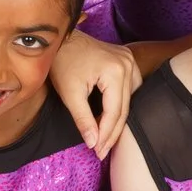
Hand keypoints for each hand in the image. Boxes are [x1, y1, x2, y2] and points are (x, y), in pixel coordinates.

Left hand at [50, 29, 141, 158]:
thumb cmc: (62, 62)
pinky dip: (121, 104)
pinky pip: (129, 88)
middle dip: (112, 132)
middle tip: (101, 151)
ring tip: (105, 139)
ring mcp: (130, 60)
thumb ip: (82, 119)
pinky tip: (111, 118)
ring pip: (129, 100)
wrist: (62, 39)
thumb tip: (93, 143)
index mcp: (116, 71)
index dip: (106, 134)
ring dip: (118, 120)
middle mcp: (128, 64)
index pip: (114, 111)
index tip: (97, 151)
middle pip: (124, 108)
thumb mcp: (69, 93)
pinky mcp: (126, 60)